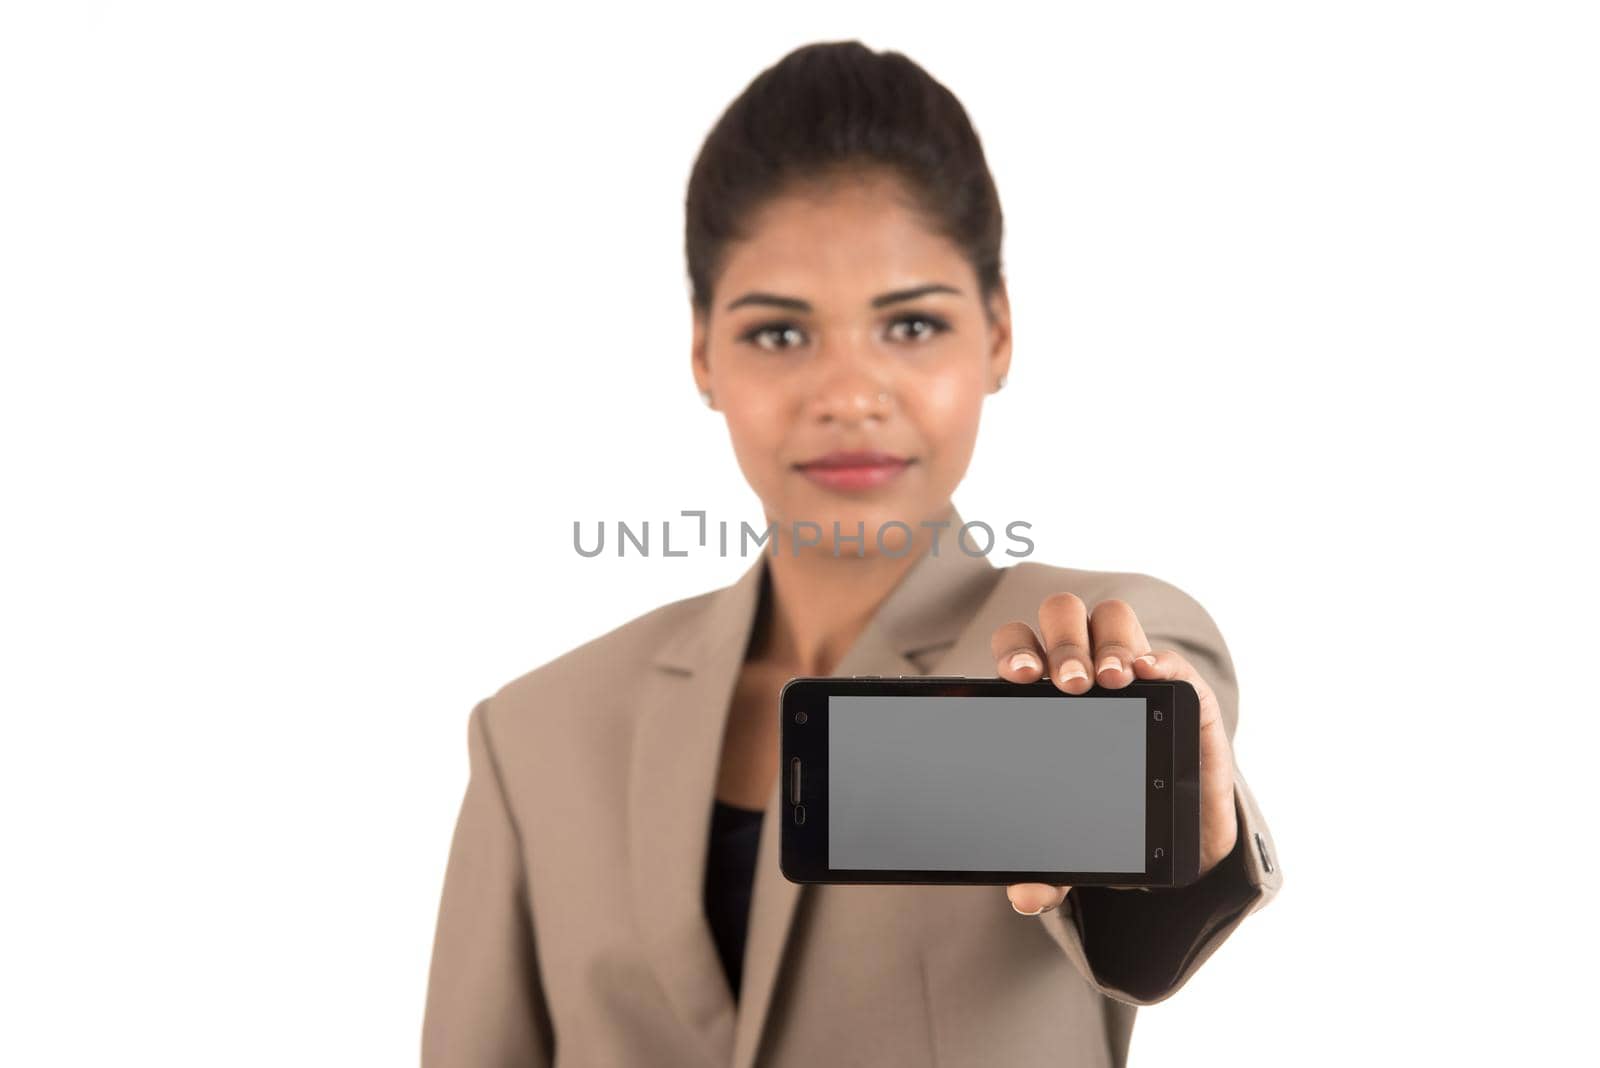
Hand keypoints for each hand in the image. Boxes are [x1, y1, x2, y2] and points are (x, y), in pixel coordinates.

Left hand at [989, 593, 1238, 915]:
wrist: (1180, 828)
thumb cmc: (1111, 816)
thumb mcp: (1074, 847)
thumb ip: (1047, 871)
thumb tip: (1026, 897)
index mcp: (1044, 695)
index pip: (1020, 647)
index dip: (1017, 651)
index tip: (1021, 678)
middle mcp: (1085, 669)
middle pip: (1062, 617)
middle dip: (1062, 642)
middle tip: (1071, 684)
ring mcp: (1133, 672)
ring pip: (1111, 618)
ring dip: (1108, 643)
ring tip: (1111, 681)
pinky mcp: (1180, 689)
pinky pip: (1167, 657)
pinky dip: (1158, 659)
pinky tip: (1150, 675)